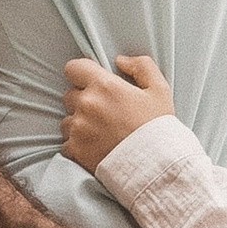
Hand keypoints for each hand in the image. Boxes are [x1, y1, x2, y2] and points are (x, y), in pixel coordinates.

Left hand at [60, 52, 175, 169]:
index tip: (94, 83)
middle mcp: (87, 105)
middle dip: (83, 100)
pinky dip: (78, 145)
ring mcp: (78, 129)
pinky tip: (97, 148)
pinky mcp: (75, 150)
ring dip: (79, 123)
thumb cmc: (158, 127)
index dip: (83, 73)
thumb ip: (141, 66)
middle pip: (70, 95)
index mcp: (104, 86)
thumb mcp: (160, 90)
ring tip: (102, 133)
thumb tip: (119, 61)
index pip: (74, 68)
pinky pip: (66, 143)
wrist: (155, 167)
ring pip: (67, 120)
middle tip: (105, 112)